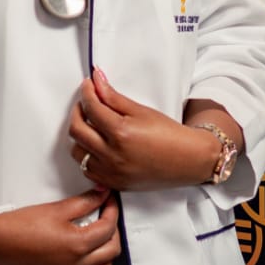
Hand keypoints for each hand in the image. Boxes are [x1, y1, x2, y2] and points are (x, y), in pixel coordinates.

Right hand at [0, 189, 120, 264]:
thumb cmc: (20, 226)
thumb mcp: (56, 209)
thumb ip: (85, 201)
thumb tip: (102, 194)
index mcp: (78, 245)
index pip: (109, 228)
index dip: (112, 210)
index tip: (109, 200)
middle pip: (111, 250)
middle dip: (113, 230)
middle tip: (106, 216)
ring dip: (107, 255)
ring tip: (100, 239)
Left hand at [68, 69, 221, 189]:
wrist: (187, 160)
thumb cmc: (169, 135)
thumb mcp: (141, 111)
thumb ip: (113, 97)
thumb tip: (97, 80)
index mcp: (120, 133)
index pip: (91, 108)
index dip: (86, 92)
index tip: (88, 84)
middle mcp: (112, 155)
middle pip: (76, 130)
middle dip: (77, 111)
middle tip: (86, 102)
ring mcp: (110, 172)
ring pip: (77, 152)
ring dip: (80, 135)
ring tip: (91, 124)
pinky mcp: (112, 184)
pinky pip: (87, 169)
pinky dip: (87, 155)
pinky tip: (97, 145)